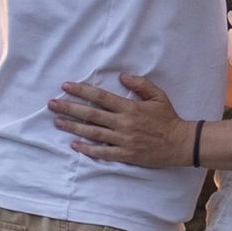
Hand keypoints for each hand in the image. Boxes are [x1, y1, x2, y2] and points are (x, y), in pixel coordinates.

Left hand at [50, 67, 191, 166]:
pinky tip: (74, 144)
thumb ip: (140, 84)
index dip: (81, 91)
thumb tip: (122, 76)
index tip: (66, 86)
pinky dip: (87, 149)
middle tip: (51, 103)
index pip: (100, 97)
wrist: (180, 143)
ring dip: (73, 127)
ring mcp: (123, 140)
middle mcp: (123, 123)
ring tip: (57, 121)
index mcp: (130, 107)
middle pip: (91, 114)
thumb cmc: (168, 118)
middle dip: (69, 107)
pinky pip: (102, 152)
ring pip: (93, 133)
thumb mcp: (158, 96)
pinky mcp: (125, 154)